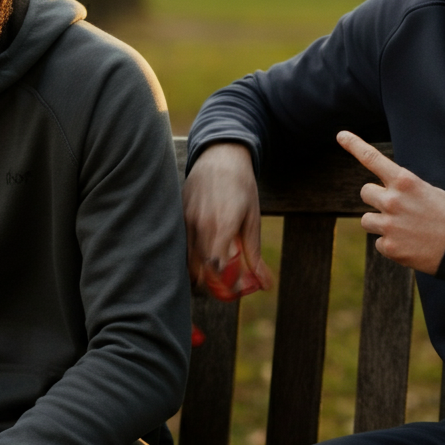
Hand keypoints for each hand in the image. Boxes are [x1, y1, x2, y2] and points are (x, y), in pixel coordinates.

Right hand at [182, 143, 271, 294]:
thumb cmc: (241, 186)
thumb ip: (255, 254)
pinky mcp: (178, 217)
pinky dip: (191, 258)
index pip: (216, 267)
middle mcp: (200, 224)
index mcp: (222, 224)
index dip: (226, 284)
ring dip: (201, 274)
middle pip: (200, 269)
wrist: (220, 156)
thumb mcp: (253, 218)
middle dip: (214, 284)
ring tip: (217, 272)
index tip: (239, 288)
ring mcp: (186, 220)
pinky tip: (205, 257)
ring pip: (187, 261)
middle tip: (229, 286)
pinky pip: (181, 247)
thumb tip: (265, 284)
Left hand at [337, 131, 444, 274]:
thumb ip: (404, 189)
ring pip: (366, 220)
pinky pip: (379, 242)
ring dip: (380, 222)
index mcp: (405, 181)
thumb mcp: (429, 192)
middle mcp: (393, 200)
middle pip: (365, 192)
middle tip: (397, 207)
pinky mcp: (390, 247)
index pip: (373, 159)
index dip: (354, 145)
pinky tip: (410, 244)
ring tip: (404, 229)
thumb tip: (384, 194)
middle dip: (377, 198)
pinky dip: (391, 244)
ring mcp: (389, 224)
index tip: (341, 135)